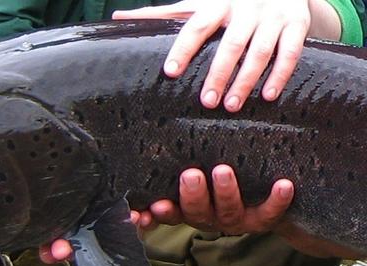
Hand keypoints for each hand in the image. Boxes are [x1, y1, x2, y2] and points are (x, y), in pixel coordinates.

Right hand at [39, 165, 294, 262]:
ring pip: (224, 214)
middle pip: (191, 214)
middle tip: (189, 175)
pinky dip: (274, 201)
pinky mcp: (260, 219)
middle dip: (189, 198)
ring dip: (224, 193)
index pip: (157, 215)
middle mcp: (203, 215)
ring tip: (222, 171)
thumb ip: (161, 146)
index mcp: (180, 204)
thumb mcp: (184, 156)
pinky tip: (283, 184)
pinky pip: (267, 215)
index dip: (146, 219)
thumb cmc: (215, 163)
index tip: (136, 215)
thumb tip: (129, 113)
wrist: (268, 196)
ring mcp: (231, 219)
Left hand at [112, 0, 340, 110]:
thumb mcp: (198, 2)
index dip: (183, 48)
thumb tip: (118, 18)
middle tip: (206, 102)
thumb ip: (162, 13)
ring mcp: (273, 15)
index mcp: (217, 2)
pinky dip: (280, 74)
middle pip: (230, 43)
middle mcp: (245, 7)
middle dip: (218, 73)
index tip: (171, 72)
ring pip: (259, 50)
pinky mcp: (297, 23)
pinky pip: (290, 52)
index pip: (196, 25)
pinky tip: (268, 96)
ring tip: (230, 106)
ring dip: (246, 79)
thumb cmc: (227, 1)